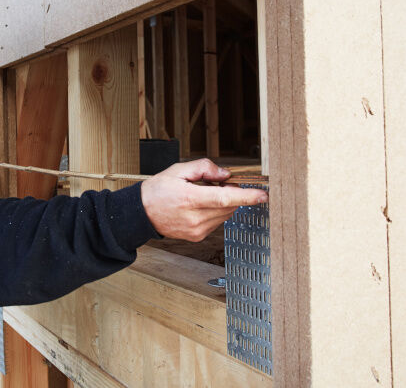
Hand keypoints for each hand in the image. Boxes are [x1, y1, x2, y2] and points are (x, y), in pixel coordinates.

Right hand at [141, 159, 267, 241]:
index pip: (225, 198)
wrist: (142, 213)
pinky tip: (200, 206)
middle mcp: (195, 218)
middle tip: (218, 183)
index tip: (263, 195)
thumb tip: (225, 174)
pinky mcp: (198, 236)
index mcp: (190, 199)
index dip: (247, 196)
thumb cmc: (158, 190)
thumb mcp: (178, 170)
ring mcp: (197, 230)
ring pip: (226, 214)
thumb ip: (204, 168)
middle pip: (229, 205)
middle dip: (232, 193)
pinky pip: (218, 222)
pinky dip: (216, 212)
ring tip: (203, 195)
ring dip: (224, 203)